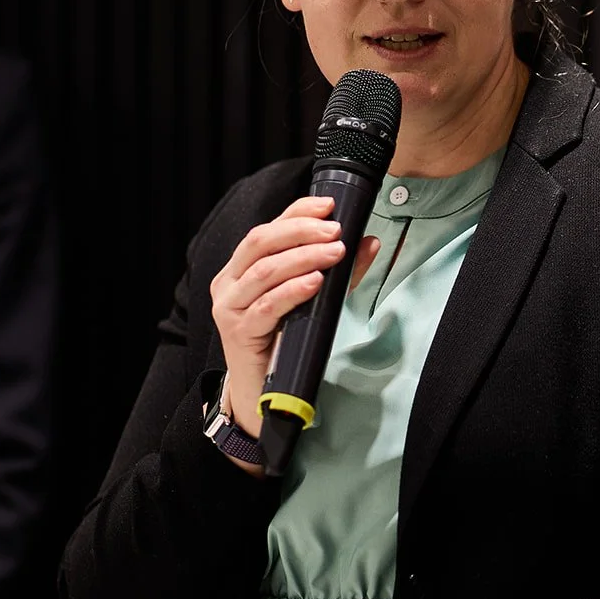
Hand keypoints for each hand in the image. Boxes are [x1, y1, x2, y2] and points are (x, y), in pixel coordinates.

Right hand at [210, 197, 379, 438]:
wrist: (262, 393)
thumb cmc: (283, 341)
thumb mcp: (311, 301)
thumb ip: (337, 272)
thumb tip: (370, 243)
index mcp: (241, 268)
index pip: (267, 229)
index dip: (297, 213)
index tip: (329, 205)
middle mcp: (229, 282)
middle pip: (261, 242)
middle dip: (301, 231)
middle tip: (336, 231)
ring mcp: (230, 307)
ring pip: (265, 271)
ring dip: (304, 258)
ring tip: (335, 253)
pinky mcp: (238, 331)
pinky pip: (267, 306)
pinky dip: (293, 291)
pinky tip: (315, 282)